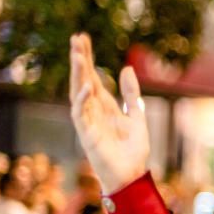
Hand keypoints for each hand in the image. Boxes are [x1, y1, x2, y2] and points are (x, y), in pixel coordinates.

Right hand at [69, 33, 148, 192]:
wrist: (132, 175)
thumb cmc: (133, 150)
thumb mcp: (137, 116)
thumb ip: (131, 94)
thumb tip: (126, 68)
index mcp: (106, 106)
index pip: (93, 77)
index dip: (88, 59)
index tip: (82, 38)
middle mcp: (93, 111)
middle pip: (83, 80)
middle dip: (79, 60)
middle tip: (76, 38)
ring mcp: (88, 122)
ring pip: (78, 93)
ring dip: (77, 74)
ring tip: (77, 54)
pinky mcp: (87, 135)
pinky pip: (80, 114)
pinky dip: (82, 100)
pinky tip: (87, 85)